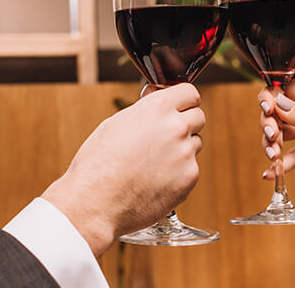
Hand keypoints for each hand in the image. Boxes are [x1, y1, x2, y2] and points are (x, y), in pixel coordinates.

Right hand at [42, 83, 204, 255]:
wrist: (95, 202)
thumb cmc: (98, 164)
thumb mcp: (116, 124)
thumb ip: (145, 112)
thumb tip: (158, 104)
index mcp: (157, 108)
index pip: (190, 93)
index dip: (184, 101)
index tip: (180, 108)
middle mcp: (176, 127)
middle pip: (199, 117)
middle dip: (186, 123)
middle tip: (168, 136)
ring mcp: (185, 153)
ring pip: (195, 144)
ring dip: (182, 149)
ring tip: (154, 163)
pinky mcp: (189, 178)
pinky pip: (191, 169)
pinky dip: (178, 174)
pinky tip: (156, 180)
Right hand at [258, 80, 294, 193]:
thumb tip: (277, 102)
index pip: (283, 88)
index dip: (271, 97)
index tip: (268, 109)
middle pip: (274, 111)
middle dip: (268, 122)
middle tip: (273, 135)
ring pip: (275, 134)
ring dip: (269, 144)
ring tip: (274, 155)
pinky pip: (285, 158)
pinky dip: (276, 165)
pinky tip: (270, 173)